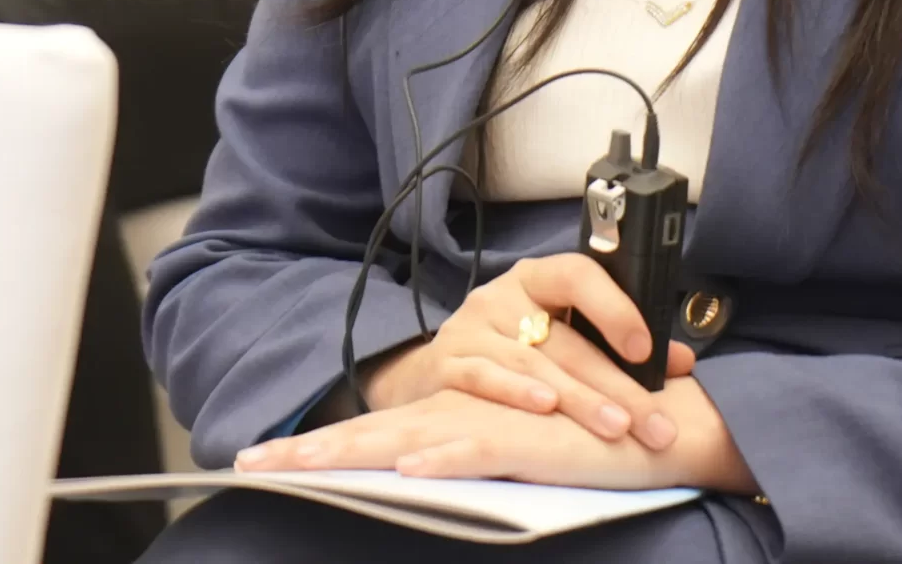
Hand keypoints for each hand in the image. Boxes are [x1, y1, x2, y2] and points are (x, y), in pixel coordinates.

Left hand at [239, 389, 673, 489]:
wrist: (651, 431)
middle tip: (250, 463)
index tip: (262, 460)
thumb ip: (468, 465)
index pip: (373, 436)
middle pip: (370, 436)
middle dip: (309, 451)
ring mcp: (488, 428)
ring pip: (405, 440)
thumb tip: (415, 481)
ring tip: (297, 464)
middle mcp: (460, 421)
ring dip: (350, 454)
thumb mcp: (513, 461)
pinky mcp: (523, 441)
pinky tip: (404, 470)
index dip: (319, 448)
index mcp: (454, 425)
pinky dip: (439, 460)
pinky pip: (473, 450)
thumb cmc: (583, 448)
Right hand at [356, 254, 693, 450]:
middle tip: (655, 422)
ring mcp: (471, 328)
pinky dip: (515, 393)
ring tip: (616, 427)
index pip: (579, 275)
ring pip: (533, 363)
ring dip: (578, 398)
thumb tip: (681, 361)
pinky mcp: (447, 363)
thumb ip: (617, 343)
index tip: (648, 349)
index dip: (616, 309)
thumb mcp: (562, 332)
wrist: (437, 370)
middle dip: (617, 385)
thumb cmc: (514, 348)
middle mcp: (503, 296)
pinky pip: (484, 377)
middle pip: (567, 340)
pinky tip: (545, 409)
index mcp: (539, 278)